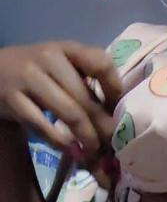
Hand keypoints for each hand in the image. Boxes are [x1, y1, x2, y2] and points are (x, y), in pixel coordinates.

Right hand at [0, 40, 121, 178]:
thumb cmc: (40, 75)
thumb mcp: (63, 69)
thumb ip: (87, 87)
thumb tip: (116, 126)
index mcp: (68, 48)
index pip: (101, 63)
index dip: (115, 90)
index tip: (118, 111)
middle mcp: (49, 57)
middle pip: (86, 98)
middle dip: (103, 128)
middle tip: (112, 148)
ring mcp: (28, 76)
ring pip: (70, 113)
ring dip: (87, 139)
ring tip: (94, 153)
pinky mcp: (12, 98)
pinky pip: (43, 126)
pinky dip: (61, 143)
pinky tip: (72, 151)